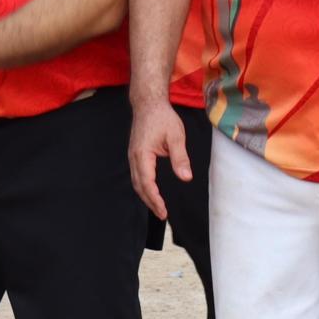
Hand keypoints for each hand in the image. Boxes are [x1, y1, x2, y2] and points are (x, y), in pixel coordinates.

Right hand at [129, 97, 188, 219]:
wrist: (148, 104)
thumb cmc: (162, 118)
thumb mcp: (176, 136)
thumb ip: (180, 158)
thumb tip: (186, 178)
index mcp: (143, 155)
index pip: (147, 183)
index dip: (155, 199)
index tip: (163, 211)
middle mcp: (134, 158)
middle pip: (139, 186)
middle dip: (150, 202)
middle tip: (162, 215)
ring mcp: (132, 156)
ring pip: (136, 182)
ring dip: (146, 196)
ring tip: (158, 207)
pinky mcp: (135, 154)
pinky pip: (137, 175)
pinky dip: (143, 187)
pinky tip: (151, 191)